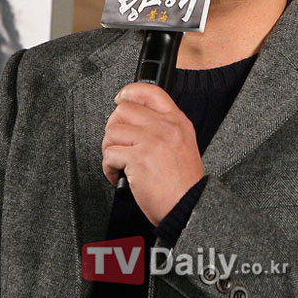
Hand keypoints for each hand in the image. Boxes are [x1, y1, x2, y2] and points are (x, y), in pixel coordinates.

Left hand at [102, 82, 204, 225]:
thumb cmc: (183, 182)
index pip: (151, 92)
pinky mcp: (139, 159)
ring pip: (113, 131)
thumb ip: (164, 127)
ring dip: (109, 149)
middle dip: (113, 127)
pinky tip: (118, 175)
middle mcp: (166, 127)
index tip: (120, 98)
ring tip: (118, 162)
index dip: (130, 91)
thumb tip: (134, 120)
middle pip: (124, 110)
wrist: (189, 206)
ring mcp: (152, 141)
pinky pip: (110, 154)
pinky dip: (109, 167)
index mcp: (177, 121)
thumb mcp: (183, 143)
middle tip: (117, 142)